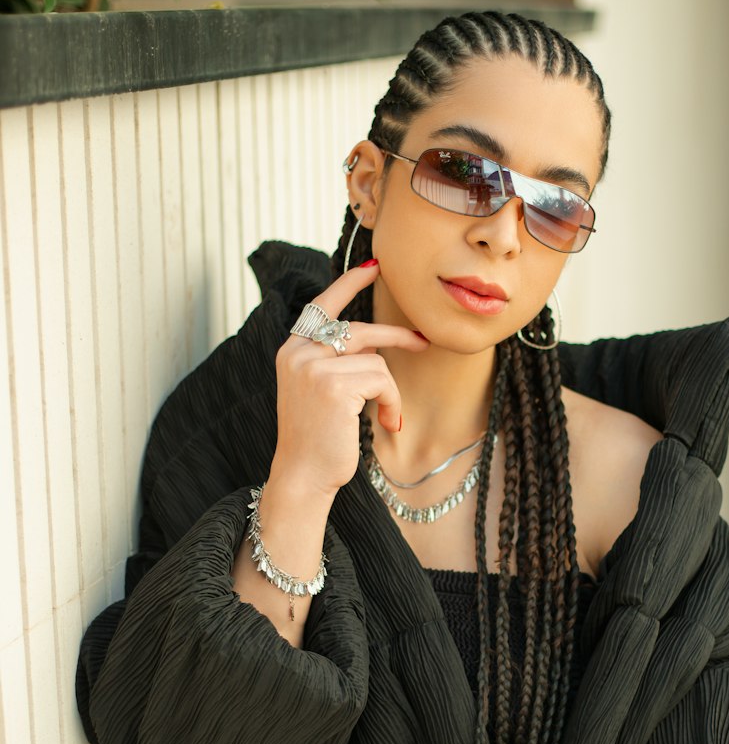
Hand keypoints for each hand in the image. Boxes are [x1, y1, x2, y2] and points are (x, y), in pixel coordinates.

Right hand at [271, 259, 429, 500]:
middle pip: (359, 329)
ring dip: (390, 392)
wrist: (303, 476)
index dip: (349, 283)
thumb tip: (372, 344)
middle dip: (395, 335)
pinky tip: (388, 424)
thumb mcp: (321, 392)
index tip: (373, 267)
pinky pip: (382, 380)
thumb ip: (337, 362)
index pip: (321, 305)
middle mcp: (298, 353)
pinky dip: (392, 402)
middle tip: (422, 340)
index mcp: (292, 351)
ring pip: (375, 360)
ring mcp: (314, 367)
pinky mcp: (333, 385)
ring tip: (389, 416)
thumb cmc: (317, 440)